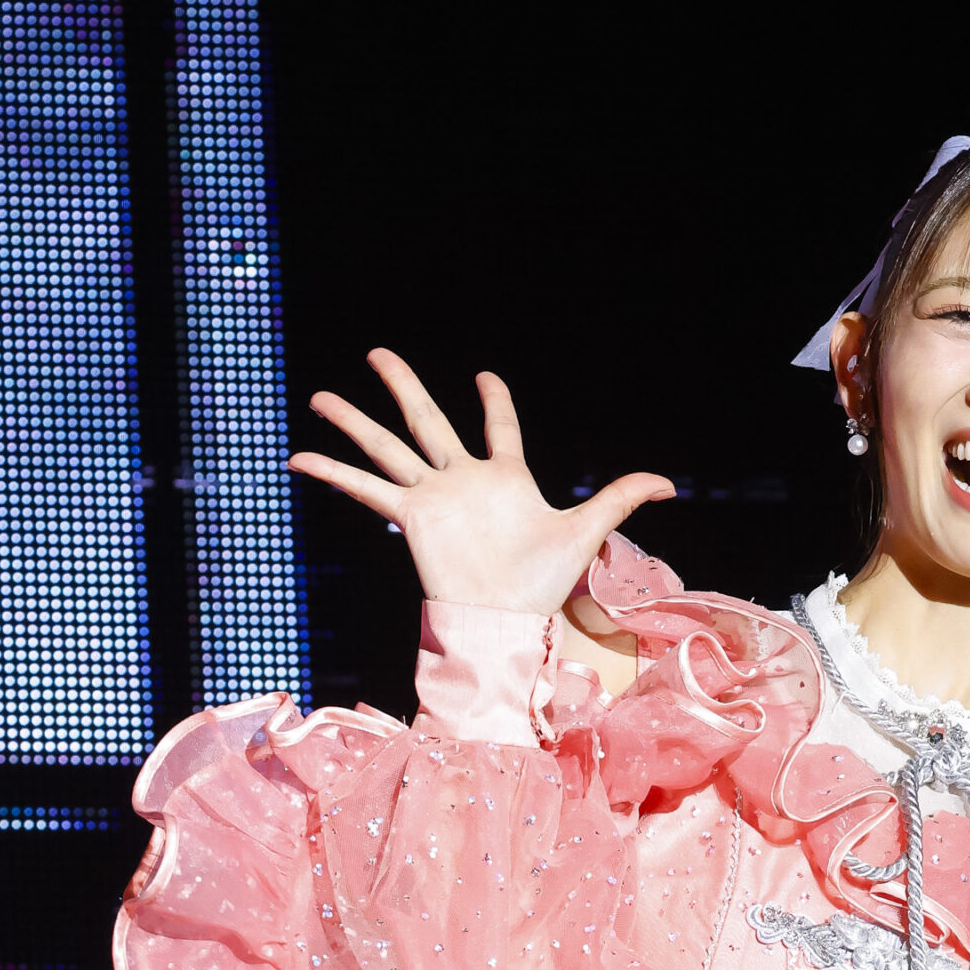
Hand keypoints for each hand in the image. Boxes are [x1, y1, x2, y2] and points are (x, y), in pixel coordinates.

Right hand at [287, 350, 674, 614]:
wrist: (506, 616)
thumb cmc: (544, 580)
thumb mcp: (587, 530)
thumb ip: (619, 498)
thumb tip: (669, 483)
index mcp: (505, 476)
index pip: (498, 427)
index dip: (494, 401)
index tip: (485, 377)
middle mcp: (462, 480)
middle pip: (426, 419)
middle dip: (403, 385)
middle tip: (377, 353)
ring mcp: (432, 496)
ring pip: (387, 446)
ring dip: (353, 421)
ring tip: (318, 396)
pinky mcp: (410, 518)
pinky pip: (366, 489)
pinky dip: (333, 474)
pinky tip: (299, 459)